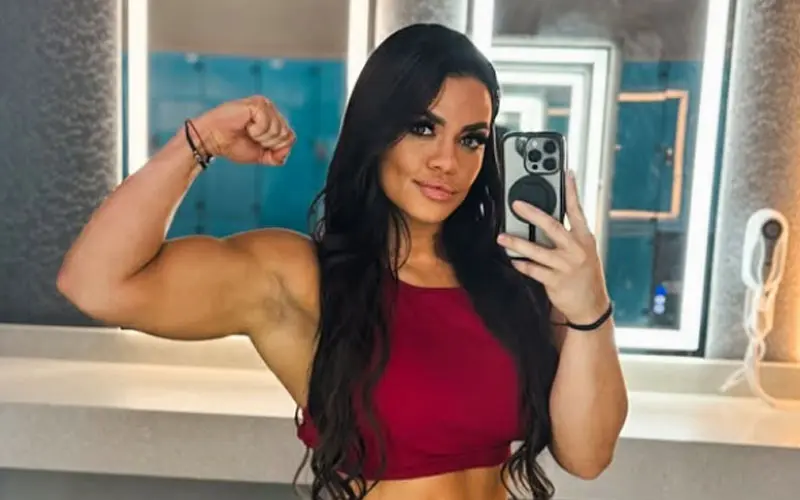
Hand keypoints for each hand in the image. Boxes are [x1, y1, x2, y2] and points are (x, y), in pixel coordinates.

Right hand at [192, 95, 295, 165]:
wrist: (213, 140)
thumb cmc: (233, 145)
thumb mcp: (261, 155)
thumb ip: (277, 156)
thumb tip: (286, 151)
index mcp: (273, 119)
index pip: (290, 137)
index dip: (276, 148)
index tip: (258, 145)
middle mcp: (271, 109)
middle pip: (286, 134)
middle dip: (269, 143)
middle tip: (252, 137)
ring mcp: (264, 104)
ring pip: (278, 130)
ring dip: (261, 137)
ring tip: (247, 131)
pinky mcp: (257, 104)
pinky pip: (267, 125)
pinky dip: (256, 131)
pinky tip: (245, 125)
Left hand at [496, 170, 609, 324]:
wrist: (591, 306)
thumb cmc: (585, 275)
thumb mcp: (585, 251)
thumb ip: (570, 235)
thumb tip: (549, 219)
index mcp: (584, 238)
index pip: (577, 210)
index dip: (572, 191)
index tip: (567, 173)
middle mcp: (576, 249)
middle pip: (552, 226)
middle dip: (533, 214)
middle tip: (517, 205)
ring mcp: (565, 266)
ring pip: (536, 251)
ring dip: (517, 243)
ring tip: (502, 237)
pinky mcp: (555, 281)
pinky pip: (533, 270)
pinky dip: (521, 264)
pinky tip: (512, 260)